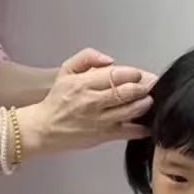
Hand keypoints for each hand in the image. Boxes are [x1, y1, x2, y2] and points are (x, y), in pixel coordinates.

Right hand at [21, 49, 154, 153]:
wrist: (44, 128)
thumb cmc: (58, 100)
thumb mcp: (67, 70)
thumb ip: (88, 57)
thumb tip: (110, 60)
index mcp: (83, 83)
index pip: (115, 75)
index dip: (133, 73)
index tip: (138, 74)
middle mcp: (91, 102)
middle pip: (126, 92)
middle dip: (144, 87)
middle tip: (150, 85)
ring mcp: (99, 120)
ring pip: (130, 110)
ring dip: (144, 104)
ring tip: (147, 100)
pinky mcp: (104, 136)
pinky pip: (129, 132)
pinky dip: (142, 128)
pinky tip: (146, 123)